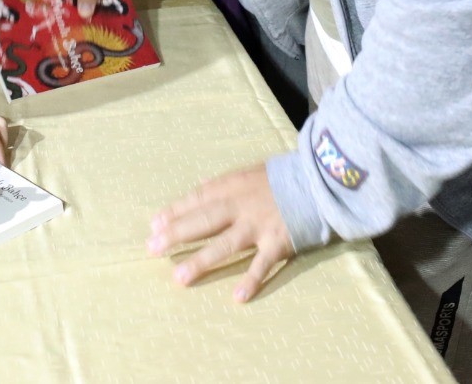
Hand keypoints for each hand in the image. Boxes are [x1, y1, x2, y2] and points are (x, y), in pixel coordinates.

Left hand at [147, 165, 293, 303]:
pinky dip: (251, 280)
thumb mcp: (249, 173)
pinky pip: (263, 265)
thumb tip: (197, 197)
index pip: (197, 199)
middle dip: (176, 235)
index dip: (175, 212)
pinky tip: (237, 297)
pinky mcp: (278, 243)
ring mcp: (259, 226)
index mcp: (233, 186)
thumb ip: (224, 186)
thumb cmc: (281, 179)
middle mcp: (241, 206)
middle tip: (152, 248)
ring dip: (201, 261)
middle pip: (203, 221)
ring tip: (180, 277)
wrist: (319, 182)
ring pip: (225, 245)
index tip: (154, 225)